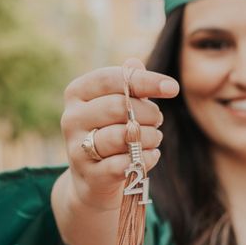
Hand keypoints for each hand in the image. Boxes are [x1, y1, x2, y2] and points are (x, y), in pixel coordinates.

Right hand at [60, 56, 179, 211]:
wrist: (92, 182)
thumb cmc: (109, 134)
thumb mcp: (116, 107)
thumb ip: (127, 85)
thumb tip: (135, 62)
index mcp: (77, 93)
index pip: (112, 78)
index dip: (145, 81)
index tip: (173, 87)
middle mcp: (72, 118)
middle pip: (118, 106)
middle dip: (148, 113)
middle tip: (158, 120)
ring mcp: (77, 148)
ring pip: (122, 136)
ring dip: (149, 136)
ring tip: (155, 138)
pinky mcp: (90, 175)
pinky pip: (124, 163)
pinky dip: (145, 158)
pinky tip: (152, 155)